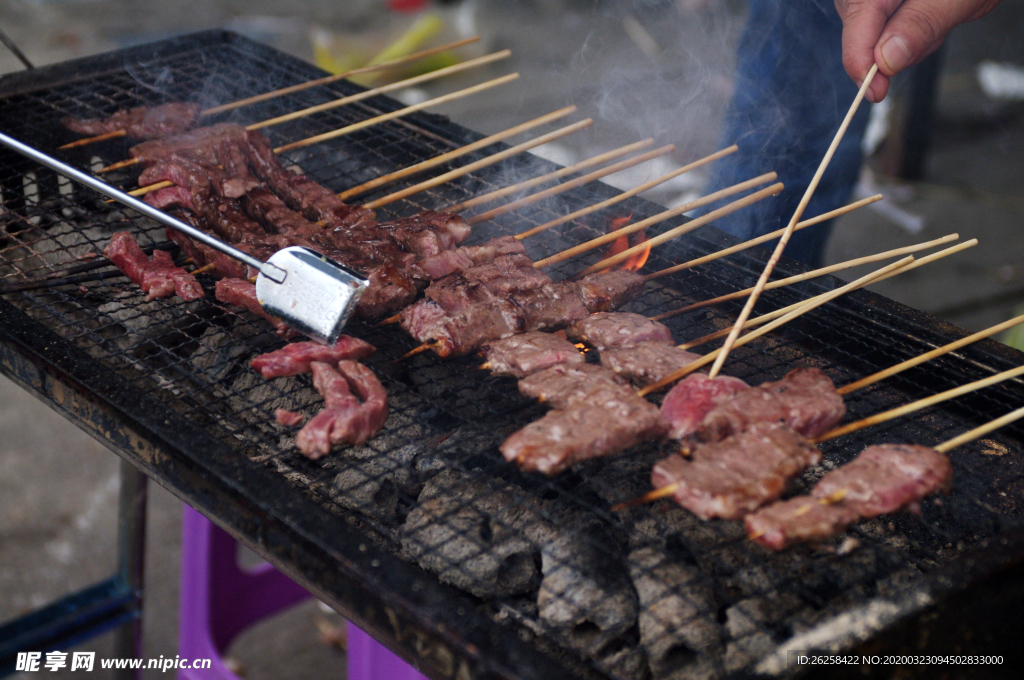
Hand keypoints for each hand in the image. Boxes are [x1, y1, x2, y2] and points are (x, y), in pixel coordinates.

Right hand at [835, 0, 1000, 101]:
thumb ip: (921, 24)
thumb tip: (886, 62)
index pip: (855, 27)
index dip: (862, 65)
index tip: (876, 93)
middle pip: (860, 32)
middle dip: (893, 46)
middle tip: (936, 27)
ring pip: (870, 33)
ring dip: (903, 36)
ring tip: (935, 11)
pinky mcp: (872, 2)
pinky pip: (880, 25)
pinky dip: (903, 28)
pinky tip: (925, 11)